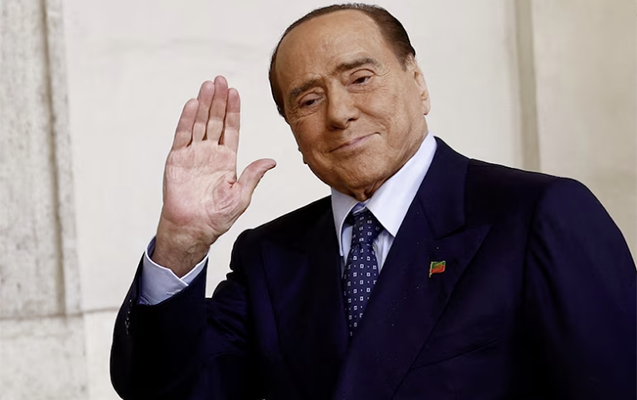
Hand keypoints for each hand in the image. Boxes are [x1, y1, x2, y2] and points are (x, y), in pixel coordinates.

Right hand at [152, 77, 275, 276]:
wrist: (193, 228)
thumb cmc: (217, 218)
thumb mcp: (241, 196)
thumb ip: (253, 175)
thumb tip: (271, 161)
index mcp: (226, 160)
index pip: (231, 129)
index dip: (233, 111)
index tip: (235, 92)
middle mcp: (210, 153)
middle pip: (215, 121)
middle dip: (219, 100)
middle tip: (221, 79)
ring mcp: (193, 154)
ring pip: (199, 123)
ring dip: (204, 104)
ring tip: (208, 85)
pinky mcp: (177, 160)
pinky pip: (182, 136)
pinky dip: (187, 120)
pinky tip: (193, 104)